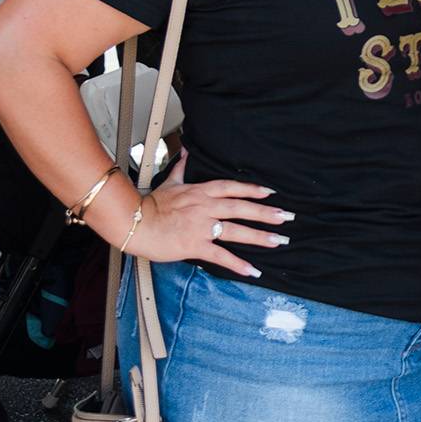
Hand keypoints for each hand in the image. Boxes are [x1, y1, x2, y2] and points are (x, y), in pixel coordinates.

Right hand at [124, 153, 291, 277]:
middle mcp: (206, 207)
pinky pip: (221, 255)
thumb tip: (188, 151)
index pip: (233, 188)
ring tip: (279, 241)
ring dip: (260, 236)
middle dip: (267, 213)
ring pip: (237, 230)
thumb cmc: (149, 204)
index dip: (253, 190)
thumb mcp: (169, 182)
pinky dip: (238, 263)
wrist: (133, 222)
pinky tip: (253, 270)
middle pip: (242, 208)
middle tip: (287, 217)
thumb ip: (182, 168)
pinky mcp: (195, 245)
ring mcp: (202, 226)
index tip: (270, 193)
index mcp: (201, 192)